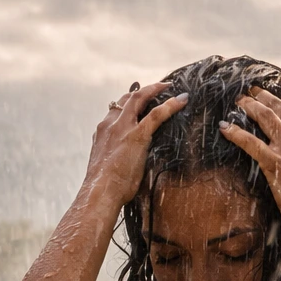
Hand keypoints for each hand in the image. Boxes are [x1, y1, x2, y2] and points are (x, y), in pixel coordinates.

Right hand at [83, 82, 189, 209]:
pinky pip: (156, 114)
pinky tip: (181, 100)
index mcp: (101, 133)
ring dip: (155, 90)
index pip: (115, 110)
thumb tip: (126, 164)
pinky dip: (170, 105)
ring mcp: (122, 128)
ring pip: (139, 99)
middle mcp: (109, 125)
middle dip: (143, 90)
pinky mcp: (136, 135)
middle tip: (159, 87)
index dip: (128, 102)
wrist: (99, 193)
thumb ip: (115, 158)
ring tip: (168, 87)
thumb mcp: (107, 167)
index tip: (139, 99)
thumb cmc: (104, 188)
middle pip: (127, 99)